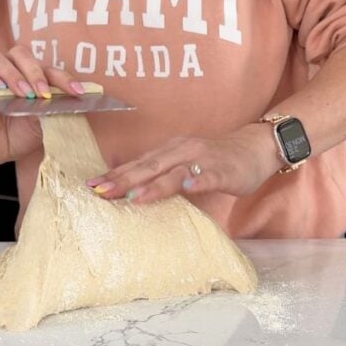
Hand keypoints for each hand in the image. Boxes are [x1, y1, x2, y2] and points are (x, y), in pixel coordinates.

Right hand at [0, 45, 86, 164]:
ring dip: (12, 74)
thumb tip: (65, 102)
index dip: (63, 78)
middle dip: (34, 71)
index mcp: (33, 77)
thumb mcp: (43, 124)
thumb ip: (51, 110)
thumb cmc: (21, 134)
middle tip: (42, 92)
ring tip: (22, 93)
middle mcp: (12, 71)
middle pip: (20, 54)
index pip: (49, 70)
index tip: (76, 92)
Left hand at [85, 123, 283, 203]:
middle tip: (101, 192)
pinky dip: (198, 180)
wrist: (255, 148)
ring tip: (134, 197)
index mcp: (168, 152)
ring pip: (174, 172)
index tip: (90, 186)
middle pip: (148, 167)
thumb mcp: (181, 167)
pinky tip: (188, 186)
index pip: (136, 164)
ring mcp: (203, 160)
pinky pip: (210, 175)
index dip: (114, 174)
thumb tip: (129, 195)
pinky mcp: (224, 171)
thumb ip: (159, 178)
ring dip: (154, 185)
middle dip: (123, 180)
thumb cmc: (214, 162)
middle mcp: (181, 151)